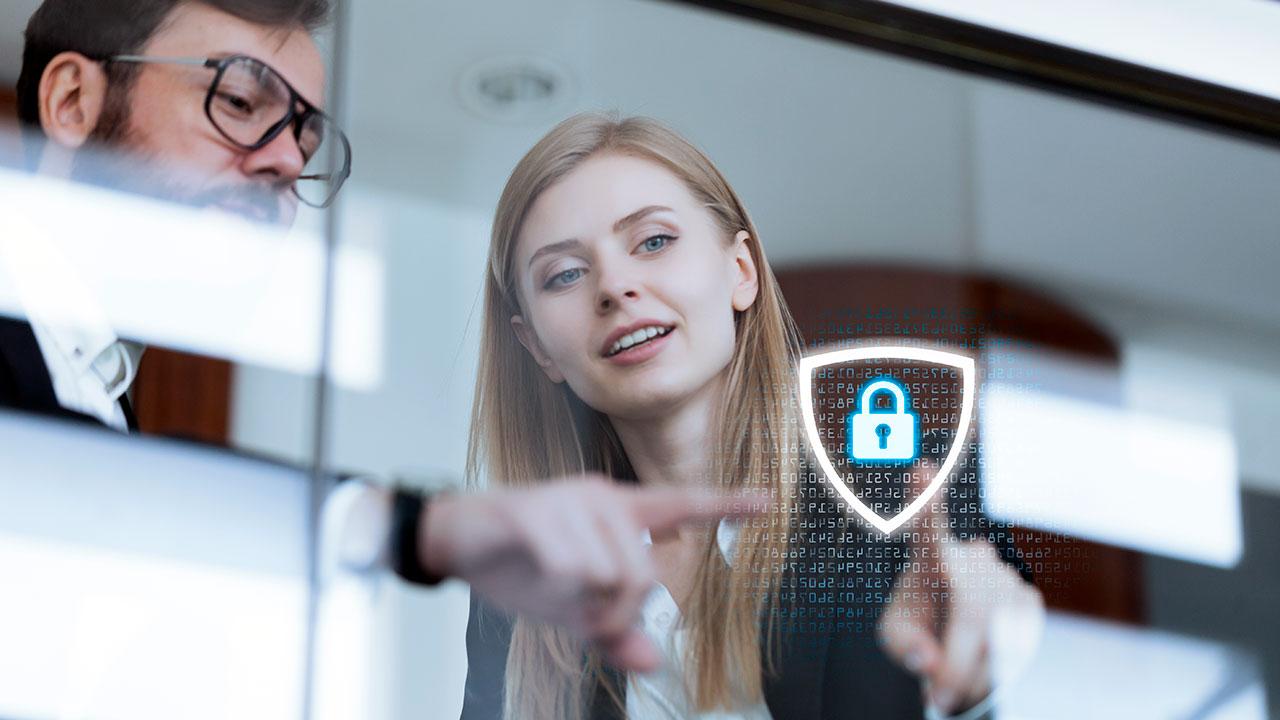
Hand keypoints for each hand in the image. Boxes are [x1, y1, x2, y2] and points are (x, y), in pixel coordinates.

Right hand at [422, 476, 765, 672]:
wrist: (455, 540)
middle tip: (586, 620)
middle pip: (642, 575)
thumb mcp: (571, 607)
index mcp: (618, 513)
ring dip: (582, 603)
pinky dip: (556, 588)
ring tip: (556, 592)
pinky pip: (570, 568)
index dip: (726, 504)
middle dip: (615, 614)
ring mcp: (570, 500)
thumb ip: (613, 629)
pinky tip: (536, 573)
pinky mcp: (536, 510)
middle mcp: (602, 498)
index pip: (681, 504)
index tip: (769, 501)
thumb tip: (652, 661)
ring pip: (608, 575)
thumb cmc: (520, 564)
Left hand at [879, 511, 1044, 714]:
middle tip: (936, 700)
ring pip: (997, 643)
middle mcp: (972, 560)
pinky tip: (980, 660)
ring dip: (973, 677)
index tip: (919, 467)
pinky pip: (1014, 652)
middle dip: (955, 668)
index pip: (925, 529)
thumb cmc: (917, 624)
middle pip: (970, 619)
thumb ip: (903, 647)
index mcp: (929, 558)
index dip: (924, 499)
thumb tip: (929, 662)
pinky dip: (993, 674)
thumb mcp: (896, 635)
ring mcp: (1005, 576)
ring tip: (953, 677)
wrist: (953, 627)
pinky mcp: (1028, 600)